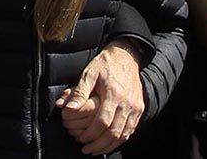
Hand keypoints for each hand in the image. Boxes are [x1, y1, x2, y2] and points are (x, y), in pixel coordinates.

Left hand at [56, 40, 143, 154]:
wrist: (126, 56)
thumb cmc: (105, 64)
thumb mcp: (89, 73)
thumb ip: (79, 92)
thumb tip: (67, 109)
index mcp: (114, 94)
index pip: (103, 122)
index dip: (91, 134)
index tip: (81, 139)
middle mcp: (127, 103)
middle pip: (114, 132)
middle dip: (99, 144)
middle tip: (86, 149)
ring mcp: (136, 107)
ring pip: (124, 134)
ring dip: (109, 145)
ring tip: (95, 150)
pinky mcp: (139, 109)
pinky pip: (131, 130)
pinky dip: (120, 140)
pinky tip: (109, 143)